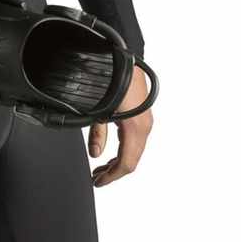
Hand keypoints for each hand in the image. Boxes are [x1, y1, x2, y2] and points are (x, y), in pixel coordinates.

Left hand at [88, 61, 151, 185]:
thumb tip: (95, 154)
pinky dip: (123, 150)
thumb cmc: (112, 81)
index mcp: (135, 128)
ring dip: (117, 161)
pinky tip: (110, 152)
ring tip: (100, 168)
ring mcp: (145, 121)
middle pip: (131, 159)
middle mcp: (144, 127)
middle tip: (96, 177)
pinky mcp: (142, 115)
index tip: (98, 182)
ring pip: (134, 150)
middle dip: (113, 171)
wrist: (123, 60)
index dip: (112, 177)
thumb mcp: (99, 111)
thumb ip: (97, 135)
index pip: (126, 163)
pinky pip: (135, 140)